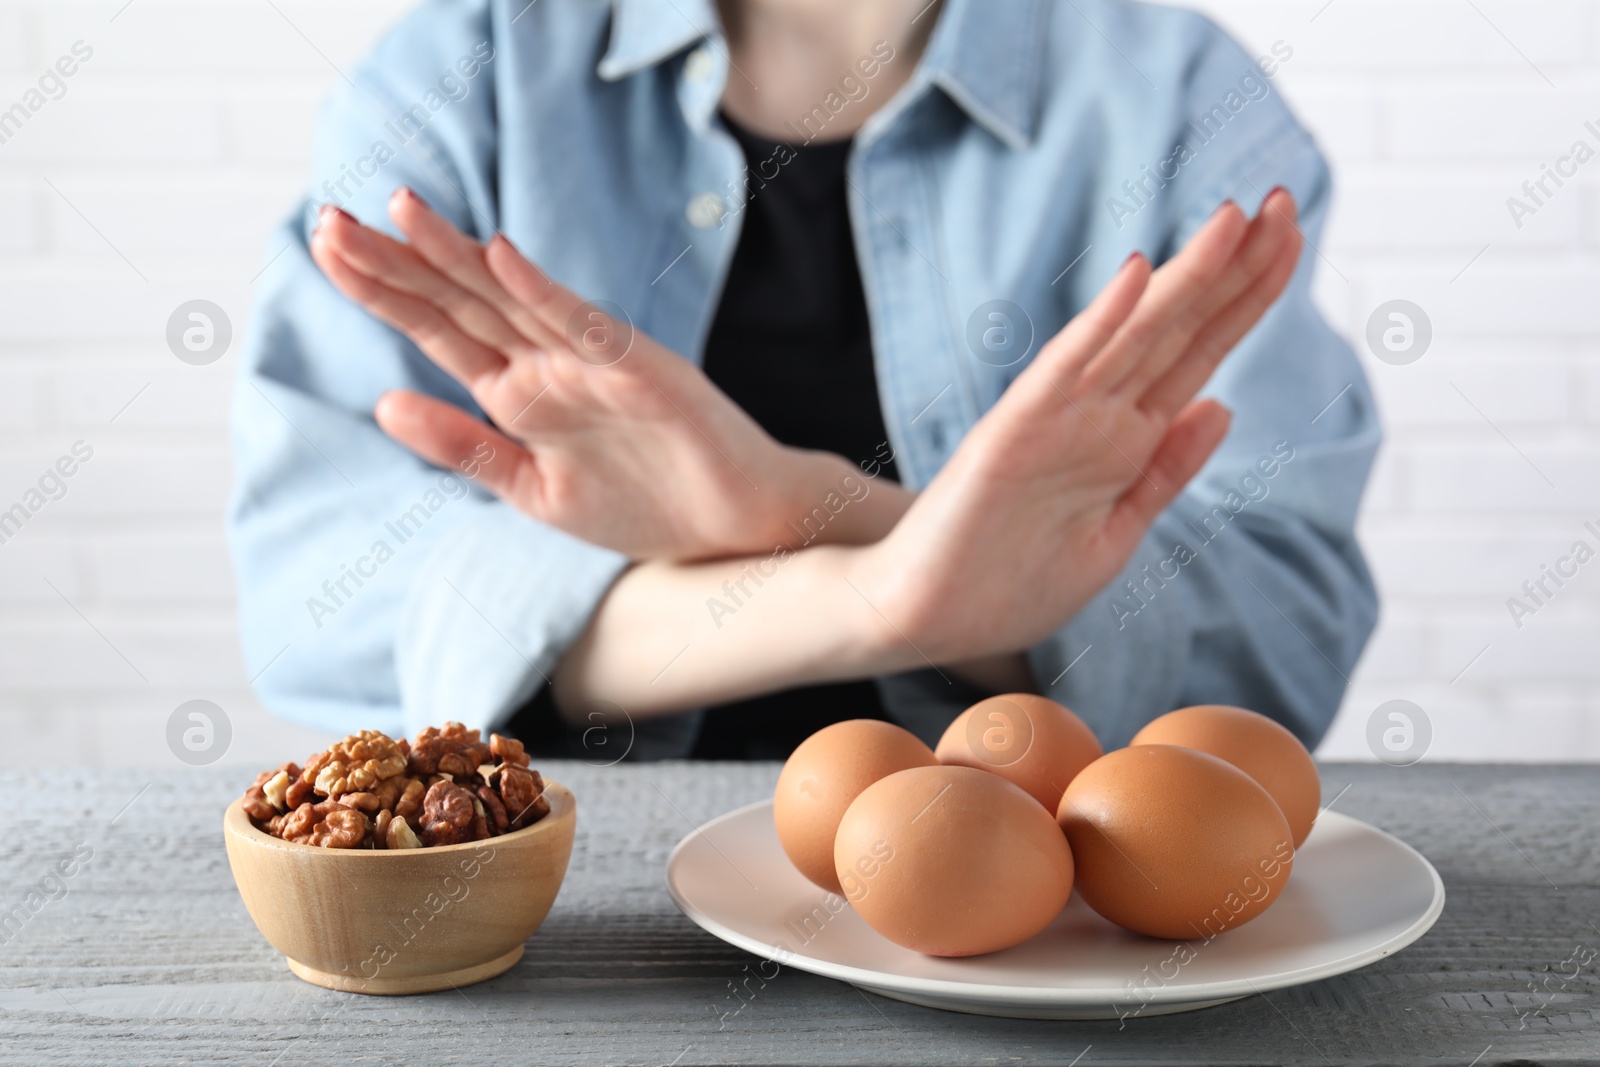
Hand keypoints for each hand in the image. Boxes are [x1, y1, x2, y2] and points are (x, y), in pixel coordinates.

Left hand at [308, 189, 905, 560]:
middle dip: (395, 260)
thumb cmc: (646, 505)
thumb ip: (465, 446)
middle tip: (329, 219)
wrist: (738, 526)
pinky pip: (587, 328)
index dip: (382, 288)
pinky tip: (500, 256)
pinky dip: (545, 292)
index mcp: (519, 391)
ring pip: (512, 299)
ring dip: (456, 256)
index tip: (324, 248)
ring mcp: (595, 361)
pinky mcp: (644, 370)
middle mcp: (549, 362)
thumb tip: (383, 403)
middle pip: (460, 300)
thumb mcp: (533, 490)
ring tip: (398, 210)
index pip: (437, 327)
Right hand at [850, 192, 1303, 664]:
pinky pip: (1063, 372)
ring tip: (1236, 218)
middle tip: (1284, 199)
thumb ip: (1165, 471)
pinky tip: (1136, 276)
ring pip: (1133, 337)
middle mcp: (1097, 416)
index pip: (1200, 351)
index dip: (1247, 296)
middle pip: (1179, 329)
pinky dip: (1099, 325)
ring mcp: (1055, 420)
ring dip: (1185, 278)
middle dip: (1235, 268)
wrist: (926, 622)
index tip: (1292, 237)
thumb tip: (1223, 405)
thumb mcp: (1116, 536)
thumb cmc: (1010, 584)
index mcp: (1127, 440)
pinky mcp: (1010, 436)